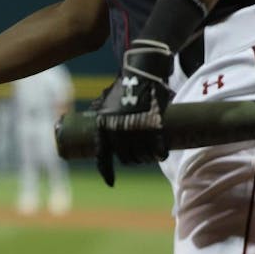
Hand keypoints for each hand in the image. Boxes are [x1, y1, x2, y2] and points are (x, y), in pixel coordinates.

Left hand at [92, 38, 174, 185]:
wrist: (140, 71)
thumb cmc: (123, 84)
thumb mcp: (106, 98)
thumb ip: (101, 108)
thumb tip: (93, 112)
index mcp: (104, 126)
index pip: (103, 155)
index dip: (106, 171)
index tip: (110, 182)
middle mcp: (118, 131)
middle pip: (127, 158)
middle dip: (133, 160)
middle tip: (139, 157)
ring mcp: (136, 130)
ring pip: (143, 156)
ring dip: (147, 159)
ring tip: (151, 155)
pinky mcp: (153, 126)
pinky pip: (157, 148)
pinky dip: (159, 154)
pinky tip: (162, 154)